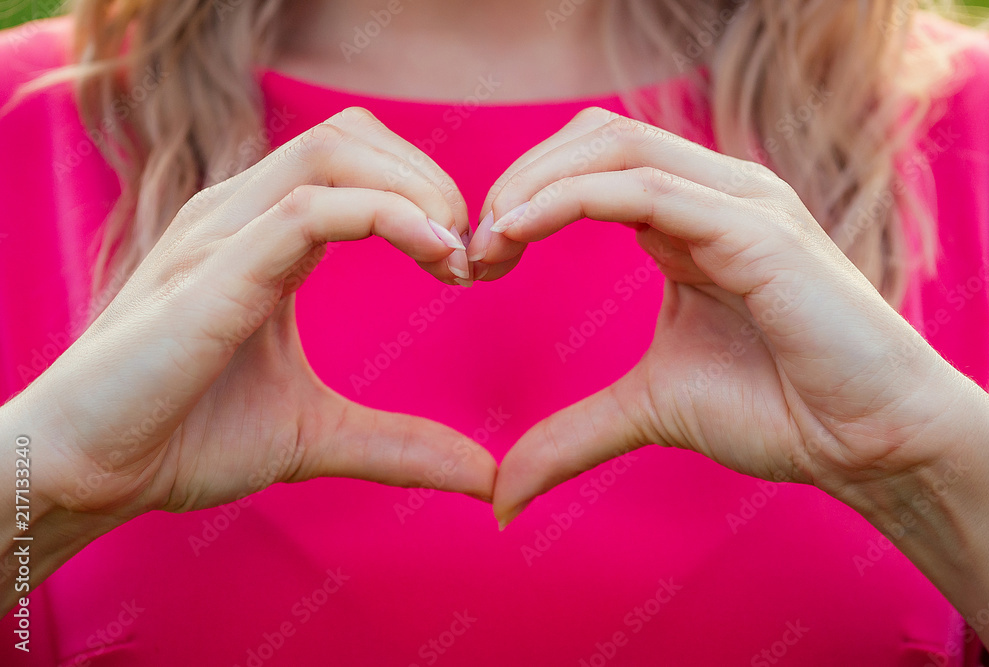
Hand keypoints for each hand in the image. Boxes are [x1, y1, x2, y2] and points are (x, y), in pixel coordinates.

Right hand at [23, 107, 495, 521]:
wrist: (87, 472)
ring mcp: (221, 233)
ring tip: (455, 255)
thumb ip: (398, 445)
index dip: (426, 192)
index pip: (357, 159)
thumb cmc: (185, 438)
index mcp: (263, 236)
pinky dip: (385, 216)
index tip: (468, 264)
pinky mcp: (211, 271)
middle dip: (431, 179)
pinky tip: (432, 255)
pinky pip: (308, 209)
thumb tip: (482, 476)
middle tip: (472, 253)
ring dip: (416, 189)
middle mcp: (240, 215)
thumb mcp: (316, 436)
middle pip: (353, 135)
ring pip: (335, 150)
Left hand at [472, 107, 971, 526]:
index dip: (522, 195)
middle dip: (518, 178)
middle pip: (593, 138)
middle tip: (473, 247)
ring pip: (614, 147)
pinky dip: (572, 199)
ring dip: (534, 183)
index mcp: (687, 220)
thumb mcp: (647, 411)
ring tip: (489, 241)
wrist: (868, 443)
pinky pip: (647, 188)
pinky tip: (521, 230)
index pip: (589, 164)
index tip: (477, 259)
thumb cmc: (776, 411)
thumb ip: (573, 434)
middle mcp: (712, 194)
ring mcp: (739, 202)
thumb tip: (501, 494)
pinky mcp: (758, 229)